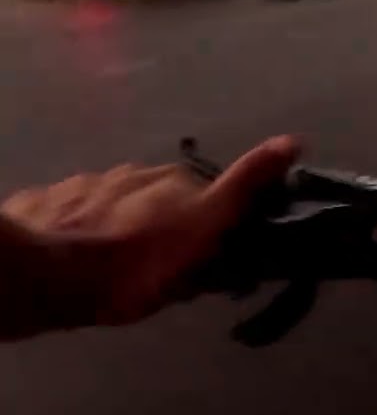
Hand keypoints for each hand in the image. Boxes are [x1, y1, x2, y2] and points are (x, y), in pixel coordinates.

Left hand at [1, 136, 299, 332]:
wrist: (45, 273)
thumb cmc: (136, 265)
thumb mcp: (206, 231)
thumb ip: (247, 185)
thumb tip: (293, 140)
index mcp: (177, 182)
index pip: (208, 196)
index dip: (211, 223)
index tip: (208, 252)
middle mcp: (137, 172)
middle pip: (162, 198)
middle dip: (165, 222)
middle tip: (161, 265)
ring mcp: (92, 182)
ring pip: (119, 203)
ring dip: (123, 224)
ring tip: (115, 263)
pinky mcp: (51, 197)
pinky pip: (78, 211)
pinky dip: (84, 226)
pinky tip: (79, 253)